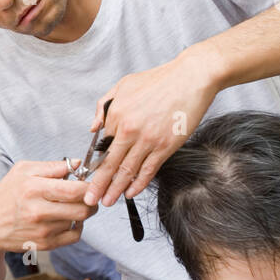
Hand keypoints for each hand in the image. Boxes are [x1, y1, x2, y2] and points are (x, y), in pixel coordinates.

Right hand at [0, 160, 98, 255]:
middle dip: (91, 201)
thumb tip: (77, 163)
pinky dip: (77, 227)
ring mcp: (43, 231)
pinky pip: (75, 236)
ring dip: (80, 212)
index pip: (75, 190)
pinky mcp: (46, 245)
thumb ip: (52, 166)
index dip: (90, 186)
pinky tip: (68, 219)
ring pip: (79, 220)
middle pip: (83, 209)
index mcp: (34, 189)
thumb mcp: (23, 171)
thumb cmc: (6, 195)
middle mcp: (38, 212)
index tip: (90, 184)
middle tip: (87, 195)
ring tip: (70, 205)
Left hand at [84, 52, 217, 206]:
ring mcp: (148, 140)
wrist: (191, 78)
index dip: (95, 163)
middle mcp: (129, 129)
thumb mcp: (124, 85)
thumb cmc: (159, 80)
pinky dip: (138, 184)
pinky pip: (149, 170)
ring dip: (115, 189)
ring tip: (106, 202)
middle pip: (109, 163)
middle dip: (98, 185)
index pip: (101, 145)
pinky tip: (130, 193)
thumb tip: (93, 128)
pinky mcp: (166, 146)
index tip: (89, 176)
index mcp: (116, 114)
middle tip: (89, 199)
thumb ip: (104, 106)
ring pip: (127, 171)